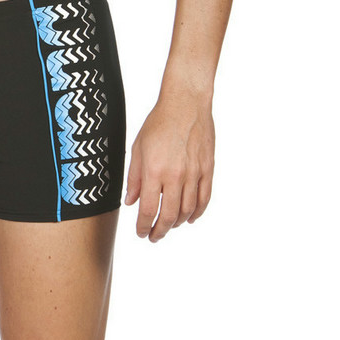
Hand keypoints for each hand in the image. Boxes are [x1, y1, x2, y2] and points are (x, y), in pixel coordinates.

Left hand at [124, 88, 214, 241]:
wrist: (186, 103)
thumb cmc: (159, 123)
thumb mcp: (138, 148)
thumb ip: (134, 178)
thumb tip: (131, 202)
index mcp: (154, 170)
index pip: (148, 209)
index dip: (144, 226)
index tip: (141, 233)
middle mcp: (175, 175)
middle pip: (169, 215)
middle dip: (160, 231)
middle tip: (154, 236)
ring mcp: (194, 173)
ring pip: (188, 210)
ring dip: (177, 223)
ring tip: (169, 226)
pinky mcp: (208, 168)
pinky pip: (204, 198)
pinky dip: (197, 212)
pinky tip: (190, 218)